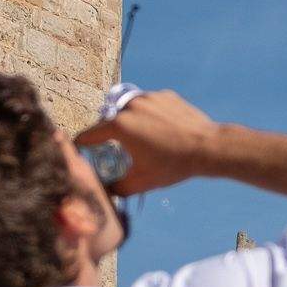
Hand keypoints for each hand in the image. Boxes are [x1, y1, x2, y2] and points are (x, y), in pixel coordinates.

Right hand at [72, 90, 218, 195]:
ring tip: (144, 139)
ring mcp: (149, 97)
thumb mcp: (142, 182)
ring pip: (130, 110)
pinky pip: (150, 105)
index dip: (81, 145)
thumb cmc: (173, 166)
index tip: (78, 149)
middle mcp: (130, 105)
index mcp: (119, 125)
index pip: (89, 134)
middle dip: (110, 135)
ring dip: (131, 122)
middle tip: (118, 149)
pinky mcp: (165, 95)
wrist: (208, 148)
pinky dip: (150, 115)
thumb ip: (117, 188)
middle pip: (110, 120)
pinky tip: (161, 130)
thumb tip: (106, 191)